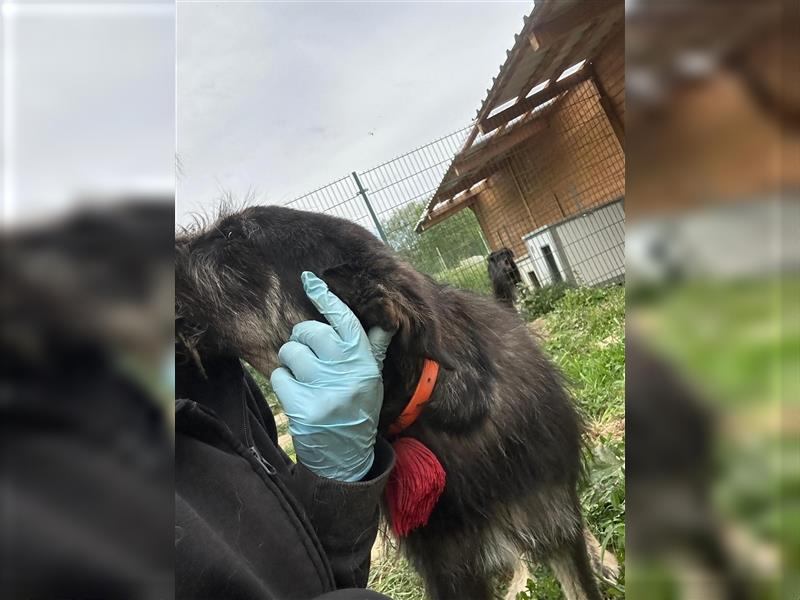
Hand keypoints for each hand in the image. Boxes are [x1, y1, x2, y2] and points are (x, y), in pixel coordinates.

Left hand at [270, 272, 393, 481]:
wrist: (347, 456)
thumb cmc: (358, 409)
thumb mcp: (372, 378)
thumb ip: (372, 348)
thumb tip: (386, 318)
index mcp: (365, 362)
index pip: (344, 320)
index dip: (325, 298)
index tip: (309, 280)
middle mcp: (348, 373)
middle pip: (310, 331)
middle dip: (302, 339)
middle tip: (309, 356)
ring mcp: (325, 390)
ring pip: (290, 351)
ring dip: (291, 363)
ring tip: (304, 378)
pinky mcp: (303, 408)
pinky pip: (279, 376)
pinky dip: (283, 383)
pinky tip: (297, 395)